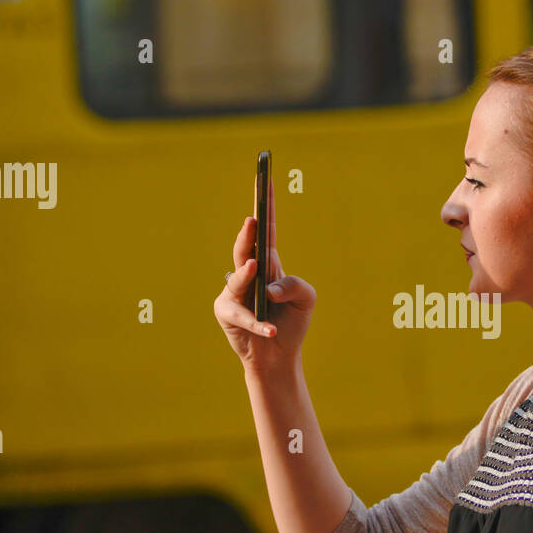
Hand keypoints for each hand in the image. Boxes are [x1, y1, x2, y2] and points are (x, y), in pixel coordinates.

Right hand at [215, 214, 314, 376]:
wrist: (279, 356)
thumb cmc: (290, 322)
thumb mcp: (307, 300)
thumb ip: (296, 286)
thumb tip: (271, 288)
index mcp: (269, 263)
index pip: (267, 229)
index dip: (266, 204)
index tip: (266, 176)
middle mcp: (248, 272)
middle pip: (246, 247)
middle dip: (248, 232)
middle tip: (252, 218)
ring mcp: (234, 291)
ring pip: (240, 278)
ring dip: (248, 274)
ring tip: (257, 266)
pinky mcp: (226, 313)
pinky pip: (242, 316)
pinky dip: (259, 323)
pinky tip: (271, 329)